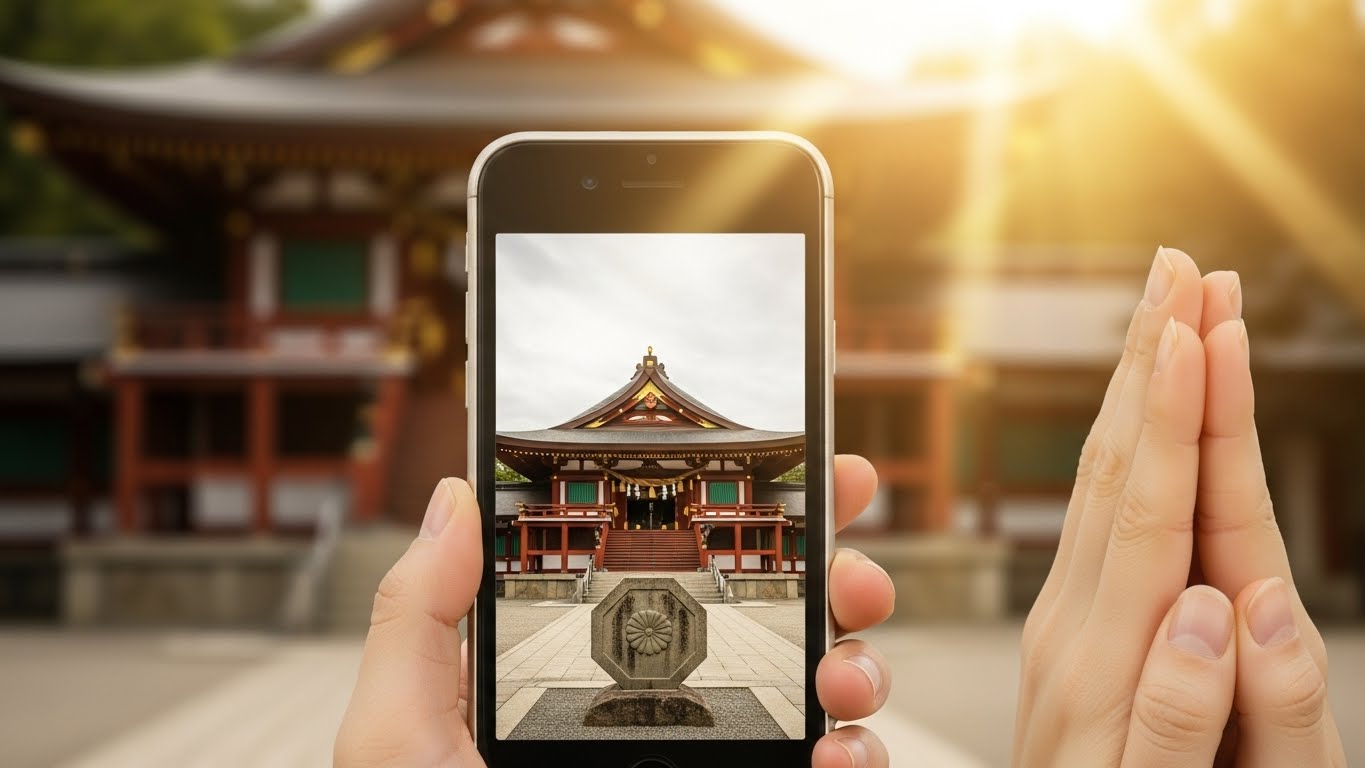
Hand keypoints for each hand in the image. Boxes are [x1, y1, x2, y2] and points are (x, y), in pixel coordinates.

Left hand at [334, 456, 896, 767]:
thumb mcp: (400, 733)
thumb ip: (420, 614)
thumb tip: (453, 497)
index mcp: (585, 663)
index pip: (668, 564)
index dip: (732, 511)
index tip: (789, 466)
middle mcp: (660, 706)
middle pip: (768, 613)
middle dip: (829, 570)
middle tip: (847, 562)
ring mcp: (716, 760)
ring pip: (819, 687)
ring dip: (855, 661)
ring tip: (843, 672)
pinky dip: (859, 754)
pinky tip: (838, 752)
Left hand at [1012, 248, 1346, 765]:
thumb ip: (1177, 713)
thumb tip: (1212, 609)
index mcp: (1103, 655)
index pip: (1142, 506)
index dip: (1173, 414)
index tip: (1193, 324)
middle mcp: (1075, 622)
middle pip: (1112, 468)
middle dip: (1148, 363)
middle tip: (1176, 268)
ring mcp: (1065, 622)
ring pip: (1097, 483)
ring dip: (1131, 388)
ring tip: (1165, 313)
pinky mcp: (1067, 634)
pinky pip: (1092, 521)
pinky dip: (1120, 451)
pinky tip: (1135, 420)